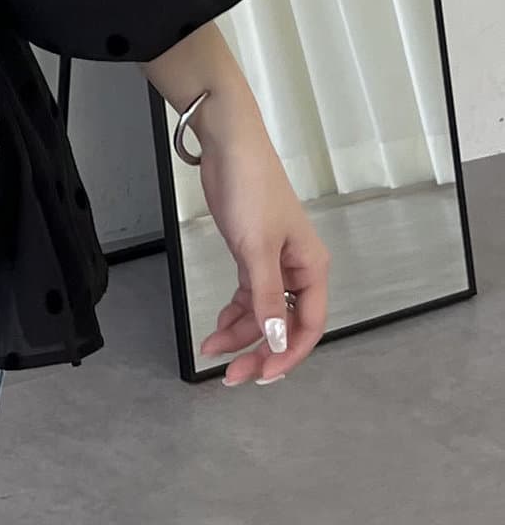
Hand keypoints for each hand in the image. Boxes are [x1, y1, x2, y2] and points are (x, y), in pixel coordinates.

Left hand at [192, 93, 329, 384]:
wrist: (228, 148)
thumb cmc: (250, 189)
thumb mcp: (256, 249)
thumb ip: (267, 298)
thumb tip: (279, 340)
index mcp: (311, 268)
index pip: (309, 325)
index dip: (288, 354)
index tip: (262, 374)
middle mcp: (298, 269)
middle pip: (284, 324)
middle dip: (259, 350)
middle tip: (232, 376)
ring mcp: (274, 262)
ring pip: (262, 312)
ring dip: (240, 334)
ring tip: (212, 351)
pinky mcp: (251, 254)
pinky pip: (247, 296)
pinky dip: (233, 313)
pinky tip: (216, 327)